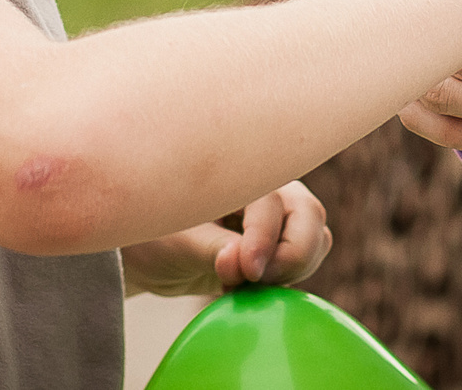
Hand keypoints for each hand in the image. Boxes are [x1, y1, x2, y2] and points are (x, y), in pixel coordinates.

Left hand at [121, 183, 330, 296]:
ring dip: (290, 269)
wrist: (146, 252)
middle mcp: (266, 188)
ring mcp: (277, 216)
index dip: (264, 241)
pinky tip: (246, 287)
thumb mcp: (175, 241)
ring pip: (315, 239)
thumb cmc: (152, 233)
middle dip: (292, 255)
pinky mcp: (278, 244)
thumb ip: (212, 250)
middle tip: (253, 281)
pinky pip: (305, 259)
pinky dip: (286, 278)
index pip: (272, 204)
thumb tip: (244, 263)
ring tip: (241, 283)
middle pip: (310, 216)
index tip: (246, 273)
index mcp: (238, 173)